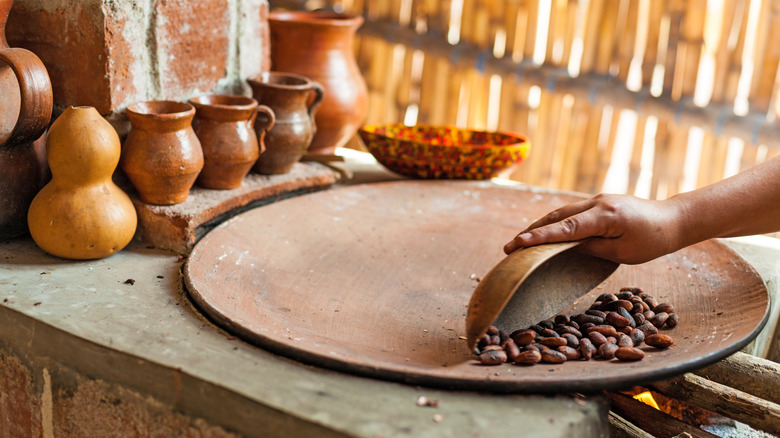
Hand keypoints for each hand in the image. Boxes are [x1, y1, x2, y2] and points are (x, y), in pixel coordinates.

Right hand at [503, 194, 684, 263]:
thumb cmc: (653, 241)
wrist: (673, 219)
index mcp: (605, 216)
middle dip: (531, 231)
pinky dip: (554, 223)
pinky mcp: (599, 202)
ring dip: (539, 226)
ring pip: (561, 212)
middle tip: (510, 248)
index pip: (566, 228)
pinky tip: (542, 232)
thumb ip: (593, 248)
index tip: (519, 244)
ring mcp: (597, 200)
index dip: (541, 237)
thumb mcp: (623, 252)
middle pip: (557, 216)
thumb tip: (567, 247)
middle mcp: (597, 203)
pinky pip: (570, 212)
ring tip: (520, 241)